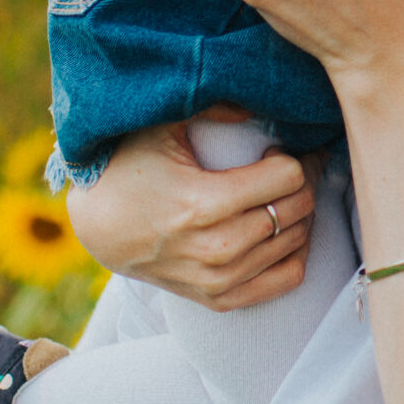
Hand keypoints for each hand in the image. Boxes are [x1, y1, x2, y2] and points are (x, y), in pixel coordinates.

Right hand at [62, 119, 319, 310]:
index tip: (274, 148)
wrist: (99, 226)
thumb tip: (258, 105)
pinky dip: (295, 252)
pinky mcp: (219, 298)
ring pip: (296, 242)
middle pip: (296, 209)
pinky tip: (280, 230)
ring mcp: (218, 279)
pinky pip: (285, 279)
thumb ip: (211, 107)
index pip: (287, 178)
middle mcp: (214, 248)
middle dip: (304, 180)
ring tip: (279, 194)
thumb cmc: (131, 168)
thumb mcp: (161, 127)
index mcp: (202, 203)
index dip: (291, 156)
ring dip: (300, 213)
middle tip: (288, 165)